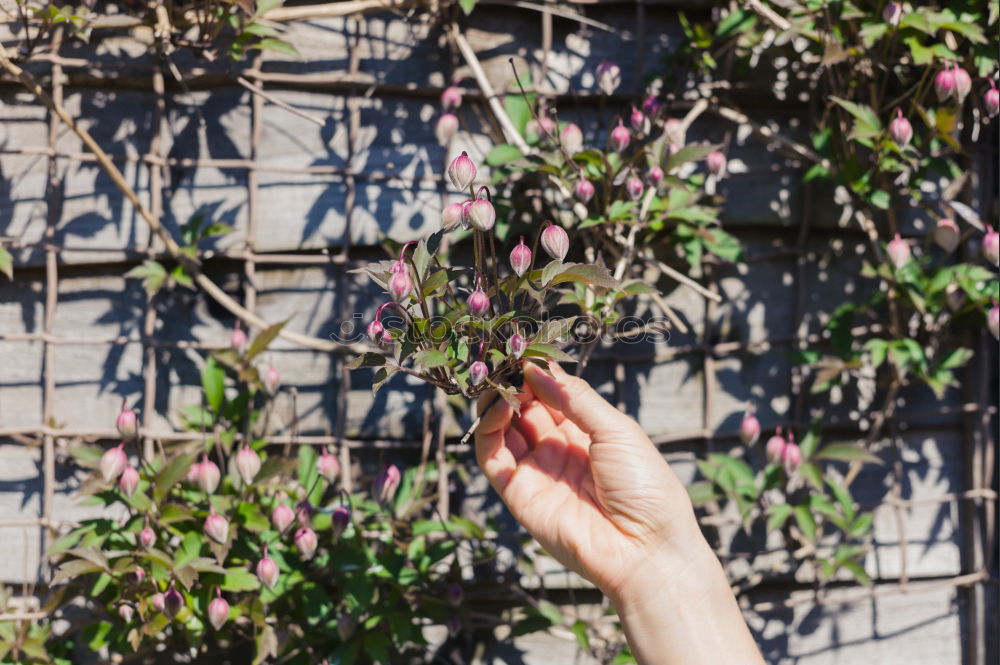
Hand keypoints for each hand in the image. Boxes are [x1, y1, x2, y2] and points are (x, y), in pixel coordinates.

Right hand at [474, 361, 701, 600]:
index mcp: (588, 432)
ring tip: (499, 380)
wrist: (646, 550)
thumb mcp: (616, 430)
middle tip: (506, 359)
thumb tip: (538, 368)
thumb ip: (576, 398)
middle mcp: (558, 449)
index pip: (552, 392)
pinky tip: (499, 407)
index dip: (538, 371)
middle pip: (524, 407)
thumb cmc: (645, 488)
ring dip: (496, 400)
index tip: (525, 347)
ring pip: (502, 428)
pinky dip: (487, 430)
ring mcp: (537, 471)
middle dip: (513, 381)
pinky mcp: (518, 494)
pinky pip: (492, 458)